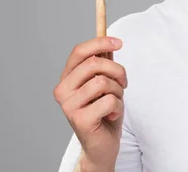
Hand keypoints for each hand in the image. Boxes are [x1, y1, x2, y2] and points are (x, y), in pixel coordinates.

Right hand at [54, 36, 127, 168]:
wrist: (102, 145)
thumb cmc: (104, 111)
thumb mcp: (106, 83)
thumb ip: (104, 63)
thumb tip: (110, 41)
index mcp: (67, 78)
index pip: (79, 51)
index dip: (100, 42)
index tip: (119, 42)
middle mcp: (63, 90)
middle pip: (93, 64)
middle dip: (116, 70)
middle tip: (124, 81)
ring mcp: (69, 106)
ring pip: (103, 82)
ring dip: (118, 91)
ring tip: (115, 101)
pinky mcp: (80, 120)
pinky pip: (109, 101)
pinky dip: (118, 107)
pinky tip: (112, 116)